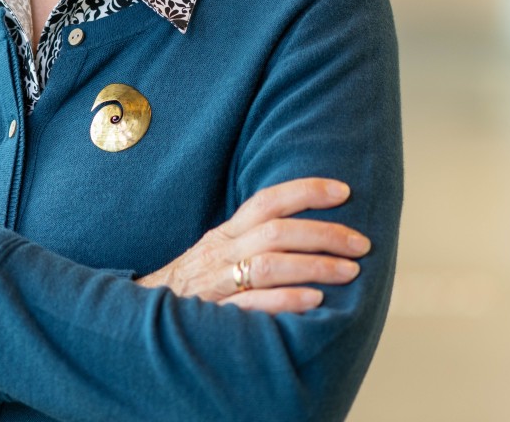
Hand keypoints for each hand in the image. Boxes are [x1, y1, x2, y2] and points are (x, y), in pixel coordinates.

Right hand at [136, 178, 368, 313]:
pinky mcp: (216, 314)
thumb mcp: (218, 252)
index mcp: (226, 233)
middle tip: (361, 243)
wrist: (148, 318)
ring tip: (350, 272)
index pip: (267, 201)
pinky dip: (286, 299)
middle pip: (276, 231)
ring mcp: (218, 283)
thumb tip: (304, 226)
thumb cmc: (194, 284)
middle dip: (323, 233)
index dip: (305, 191)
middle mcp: (222, 252)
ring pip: (268, 264)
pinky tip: (315, 301)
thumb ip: (251, 239)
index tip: (343, 191)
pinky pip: (253, 304)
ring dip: (314, 265)